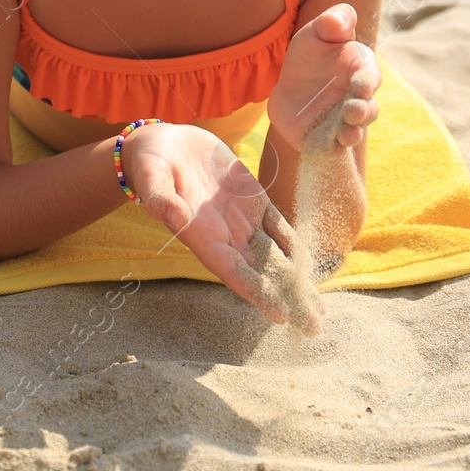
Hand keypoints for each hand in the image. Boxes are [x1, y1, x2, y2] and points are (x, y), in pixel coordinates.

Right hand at [120, 122, 323, 332]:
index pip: (235, 272)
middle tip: (313, 327)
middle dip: (287, 300)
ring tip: (318, 309)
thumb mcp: (151, 176)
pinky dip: (296, 246)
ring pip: (276, 256)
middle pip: (262, 274)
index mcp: (203, 236)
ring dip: (297, 281)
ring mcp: (242, 219)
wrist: (163, 143)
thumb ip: (160, 197)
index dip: (258, 293)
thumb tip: (174, 215)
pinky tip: (311, 265)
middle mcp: (226, 235)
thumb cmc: (151, 163)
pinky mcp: (253, 200)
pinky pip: (280, 228)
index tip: (280, 316)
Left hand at [267, 3, 380, 152]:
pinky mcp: (327, 141)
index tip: (361, 85)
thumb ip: (332, 22)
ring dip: (352, 133)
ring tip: (346, 134)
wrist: (290, 86)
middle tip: (352, 111)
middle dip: (362, 111)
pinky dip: (334, 151)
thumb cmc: (311, 55)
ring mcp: (344, 123)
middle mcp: (358, 100)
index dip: (367, 81)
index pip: (370, 77)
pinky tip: (330, 150)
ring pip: (355, 131)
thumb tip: (338, 20)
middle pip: (368, 109)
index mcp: (361, 71)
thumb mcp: (317, 32)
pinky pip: (334, 149)